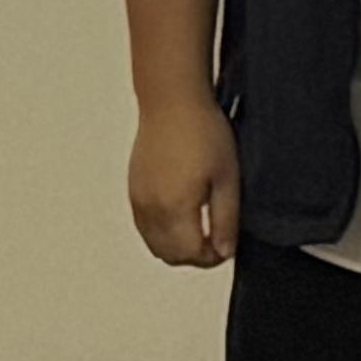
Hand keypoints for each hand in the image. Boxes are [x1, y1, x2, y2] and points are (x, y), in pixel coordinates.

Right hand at [125, 96, 237, 269]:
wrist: (171, 103)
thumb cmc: (203, 132)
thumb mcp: (227, 177)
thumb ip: (225, 219)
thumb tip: (224, 250)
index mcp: (175, 208)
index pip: (190, 254)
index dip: (212, 258)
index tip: (227, 247)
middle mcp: (150, 209)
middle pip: (170, 256)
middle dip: (195, 256)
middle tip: (217, 241)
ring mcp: (138, 201)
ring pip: (155, 245)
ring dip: (177, 247)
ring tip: (202, 229)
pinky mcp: (133, 191)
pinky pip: (145, 229)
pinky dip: (162, 234)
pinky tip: (182, 216)